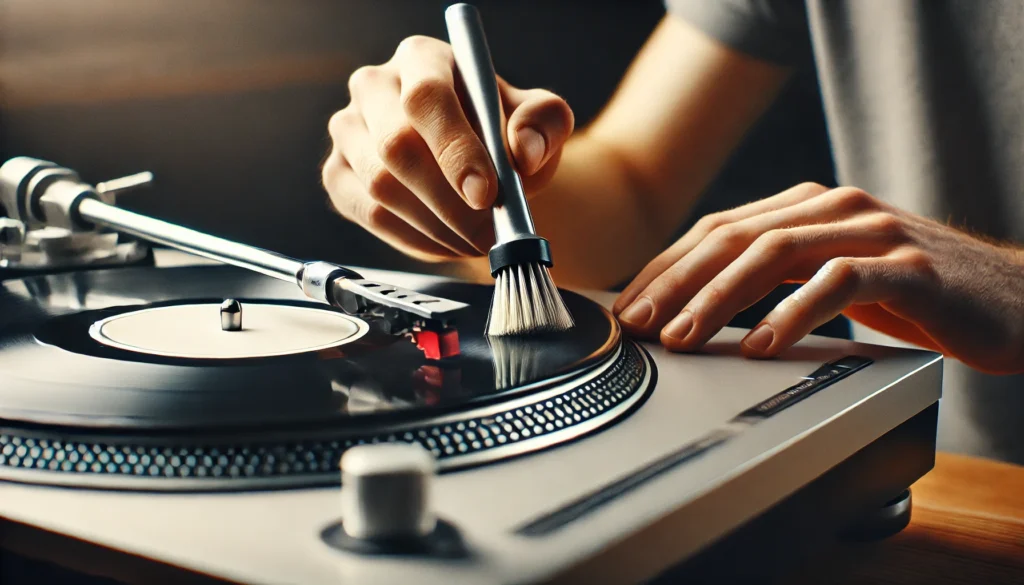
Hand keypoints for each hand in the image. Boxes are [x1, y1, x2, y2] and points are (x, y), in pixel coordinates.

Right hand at [321, 35, 573, 261]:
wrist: (478, 161)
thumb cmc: (504, 132)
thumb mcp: (539, 120)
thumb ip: (543, 124)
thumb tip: (523, 152)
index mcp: (422, 58)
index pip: (426, 97)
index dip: (455, 149)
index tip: (486, 193)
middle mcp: (374, 86)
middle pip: (396, 146)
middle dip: (449, 202)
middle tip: (488, 234)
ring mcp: (348, 130)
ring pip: (380, 187)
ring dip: (436, 227)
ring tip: (476, 241)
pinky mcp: (337, 174)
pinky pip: (369, 215)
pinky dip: (415, 239)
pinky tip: (447, 242)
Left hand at [612, 182, 1023, 374]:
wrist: (1013, 301)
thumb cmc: (913, 295)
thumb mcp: (829, 278)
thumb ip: (773, 278)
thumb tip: (694, 307)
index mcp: (806, 207)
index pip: (716, 230)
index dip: (665, 268)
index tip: (627, 308)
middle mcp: (833, 208)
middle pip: (734, 237)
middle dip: (676, 283)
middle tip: (639, 325)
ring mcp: (872, 232)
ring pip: (775, 252)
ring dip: (718, 298)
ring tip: (683, 338)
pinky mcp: (908, 268)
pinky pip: (838, 283)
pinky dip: (792, 313)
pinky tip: (760, 345)